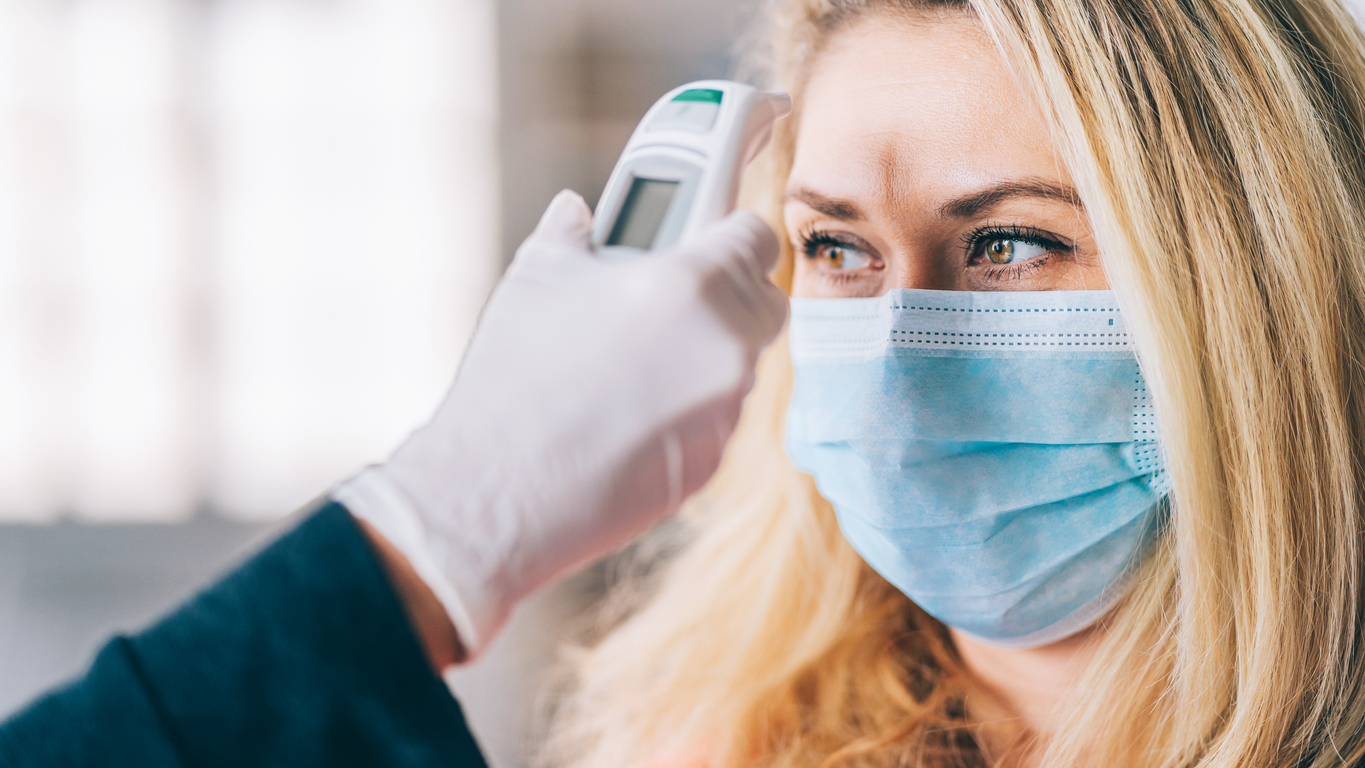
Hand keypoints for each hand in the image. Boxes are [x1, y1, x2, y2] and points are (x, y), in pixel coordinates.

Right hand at [336, 191, 786, 661]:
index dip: (727, 230)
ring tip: (634, 360)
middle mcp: (725, 346)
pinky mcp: (712, 462)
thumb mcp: (534, 278)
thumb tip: (576, 212)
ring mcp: (725, 410)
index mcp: (693, 284)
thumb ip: (571, 233)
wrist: (496, 491)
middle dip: (729, 292)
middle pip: (764, 301)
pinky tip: (629, 411)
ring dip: (707, 351)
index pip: (755, 235)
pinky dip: (690, 405)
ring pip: (742, 362)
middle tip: (670, 296)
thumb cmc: (514, 378)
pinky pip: (719, 415)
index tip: (705, 236)